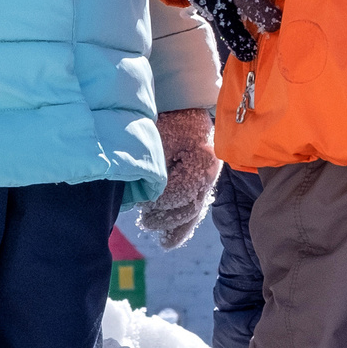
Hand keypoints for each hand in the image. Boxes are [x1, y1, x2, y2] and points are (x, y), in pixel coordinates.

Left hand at [139, 108, 221, 248]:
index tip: (144, 205)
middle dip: (166, 217)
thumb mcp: (159, 138)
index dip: (163, 202)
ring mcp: (207, 180)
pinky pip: (193, 211)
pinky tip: (167, 242)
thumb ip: (152, 166)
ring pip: (192, 213)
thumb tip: (138, 194)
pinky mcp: (200, 185)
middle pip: (190, 206)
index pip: (183, 192)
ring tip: (149, 226)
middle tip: (144, 220)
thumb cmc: (169, 119)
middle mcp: (209, 174)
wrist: (184, 105)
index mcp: (203, 161)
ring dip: (172, 225)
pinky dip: (180, 227)